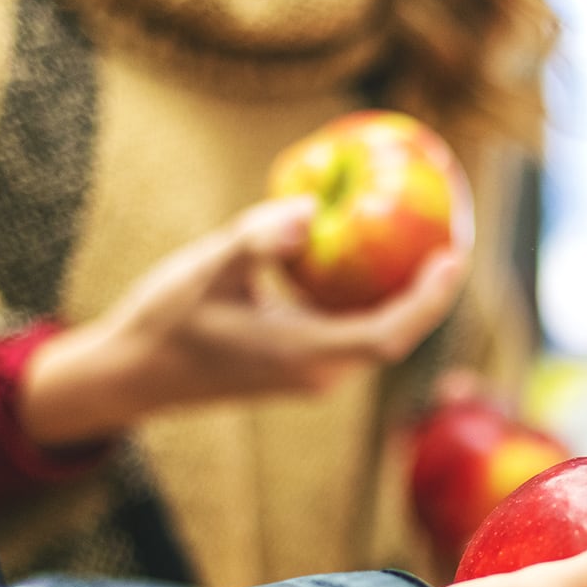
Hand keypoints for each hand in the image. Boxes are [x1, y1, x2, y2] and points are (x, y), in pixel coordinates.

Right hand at [15, 198, 469, 445]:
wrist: (133, 374)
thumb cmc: (164, 320)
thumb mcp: (207, 267)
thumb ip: (258, 238)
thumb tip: (311, 211)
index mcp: (304, 355)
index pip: (389, 335)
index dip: (428, 300)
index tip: (453, 257)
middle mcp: (317, 373)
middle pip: (395, 335)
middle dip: (429, 293)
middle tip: (453, 236)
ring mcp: (309, 375)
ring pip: (375, 336)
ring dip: (403, 297)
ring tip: (425, 244)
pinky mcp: (298, 367)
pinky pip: (351, 333)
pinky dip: (370, 300)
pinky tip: (369, 261)